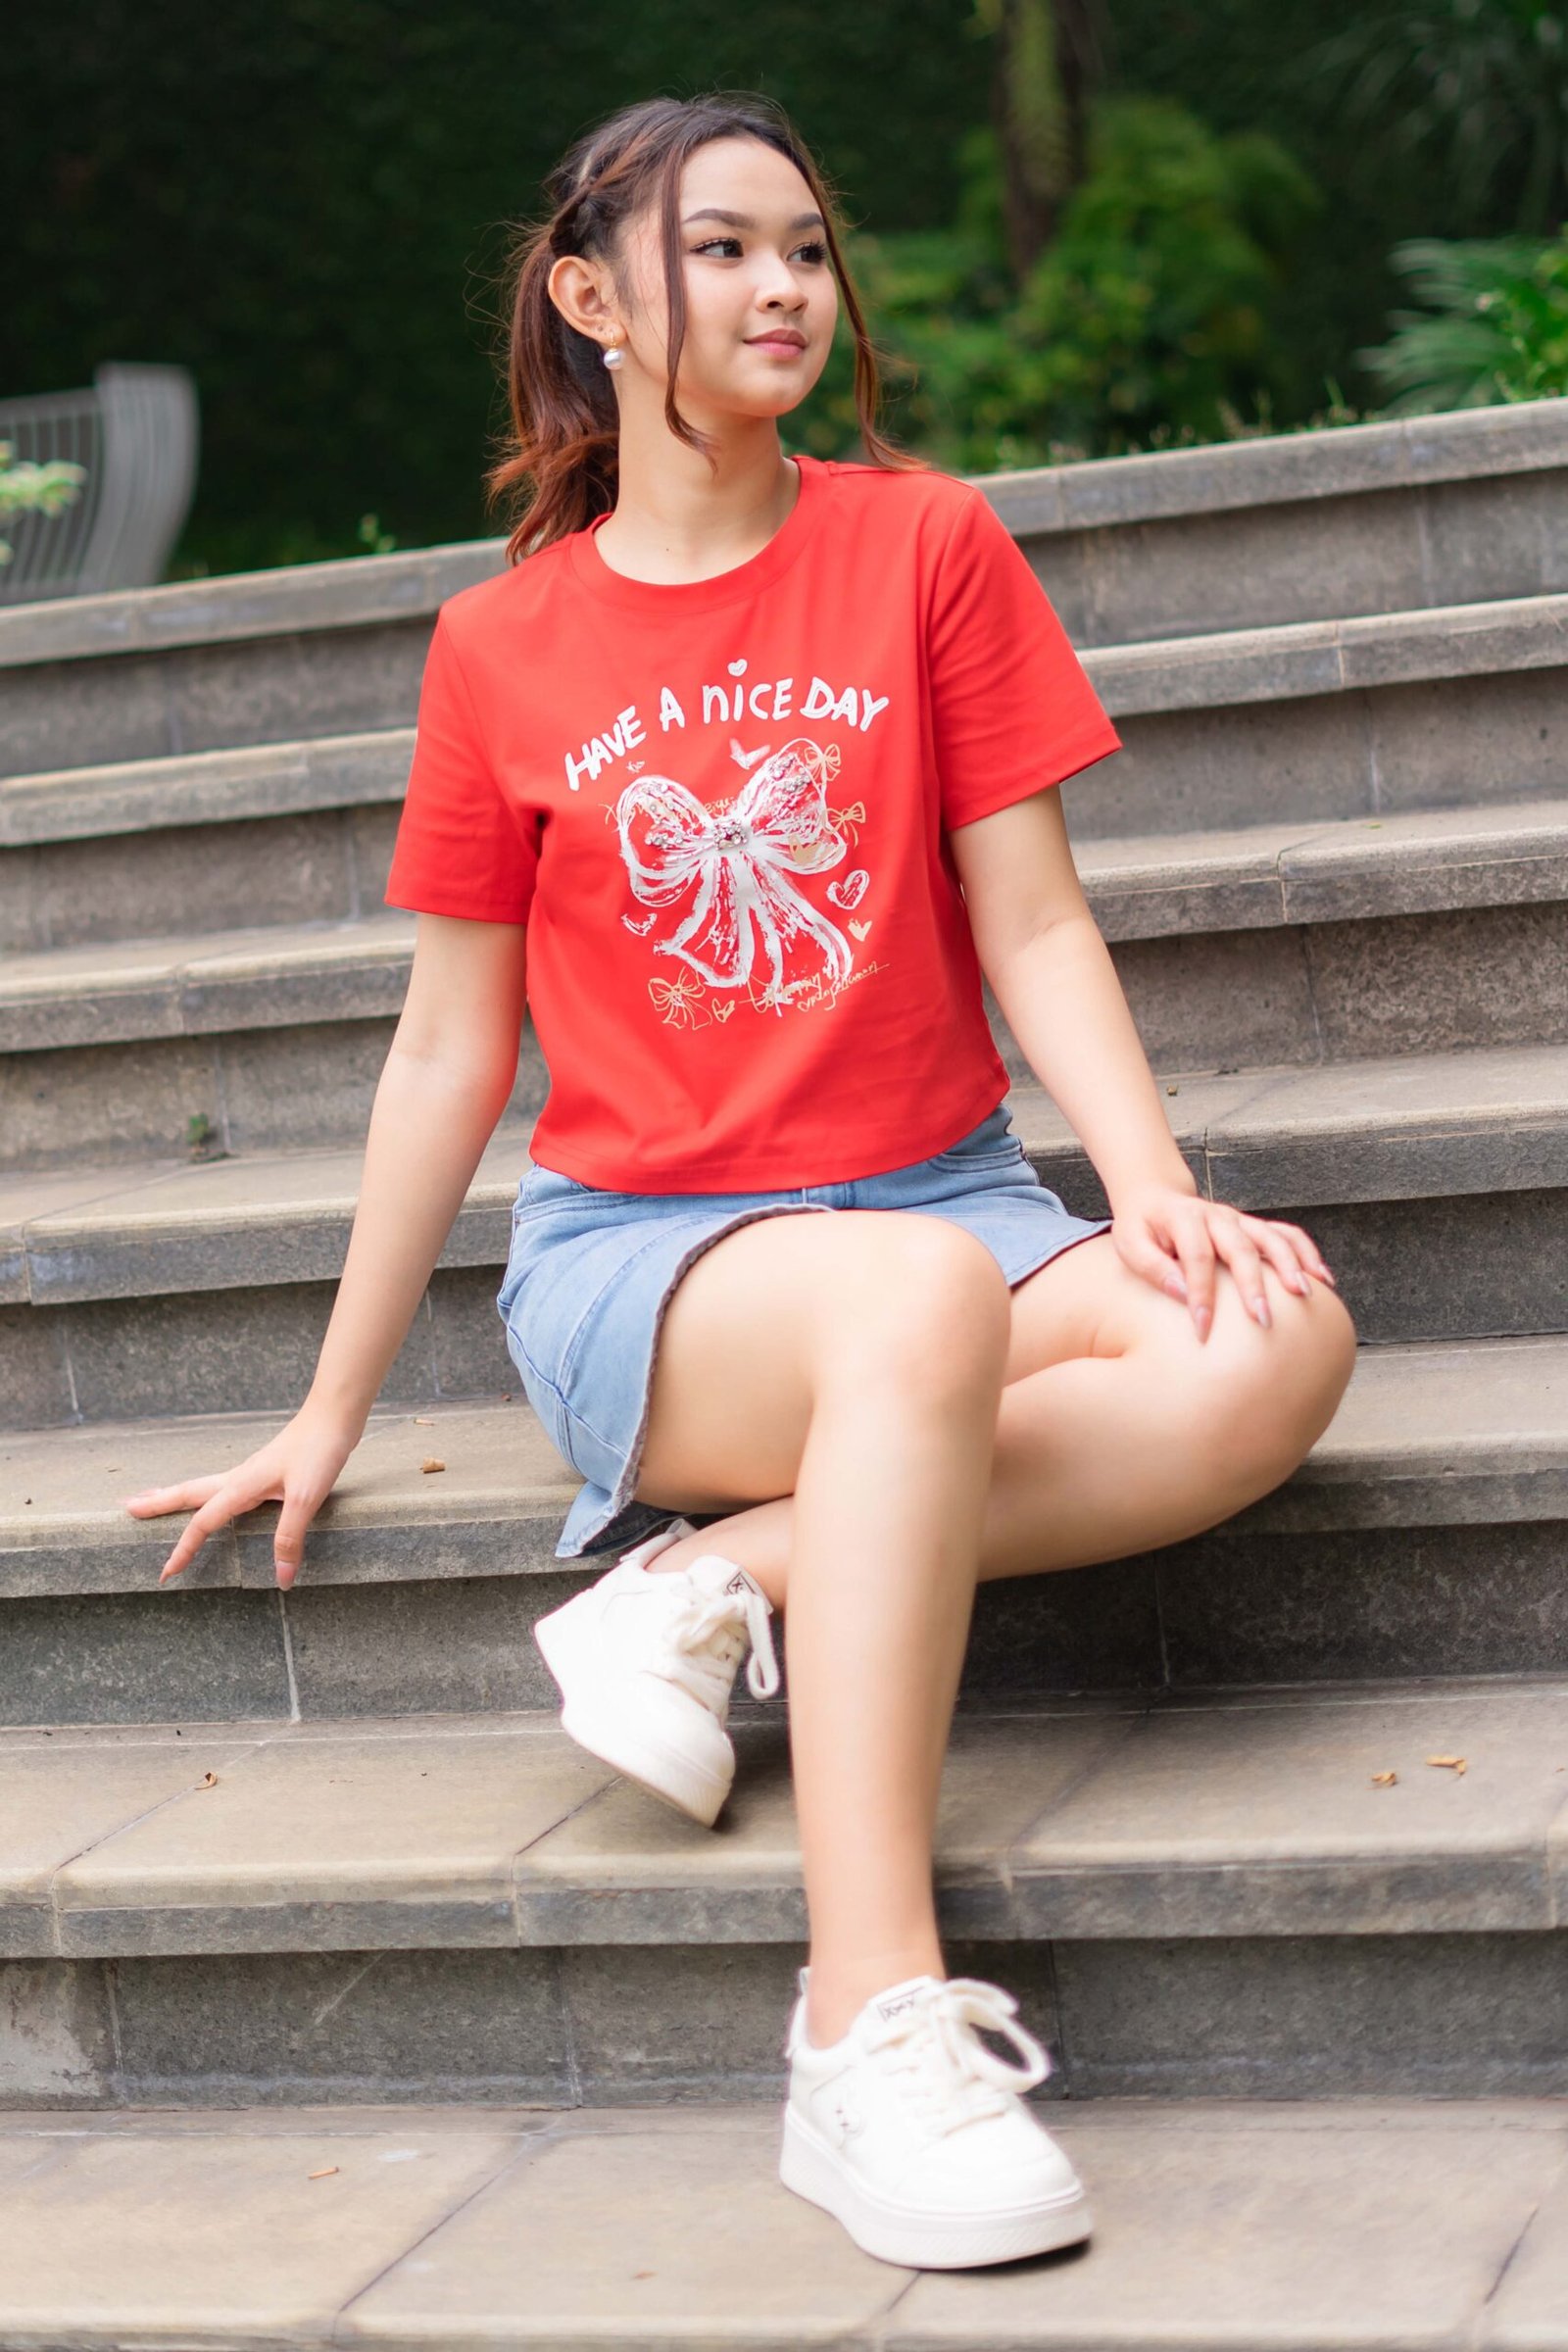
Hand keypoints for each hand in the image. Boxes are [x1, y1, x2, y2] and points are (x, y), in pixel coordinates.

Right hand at [120, 1404, 359, 1588]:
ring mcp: (250, 1473)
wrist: (334, 1416)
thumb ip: (289, 1538)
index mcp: (241, 1486)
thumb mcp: (305, 1499)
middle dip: (157, 1502)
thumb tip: (281, 1580)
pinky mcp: (264, 1471)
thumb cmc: (318, 1452)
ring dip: (177, 1495)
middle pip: (188, 1493)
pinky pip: (224, 1487)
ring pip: (203, 1488)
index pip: (202, 1523)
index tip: (166, 1573)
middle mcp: (239, 1478)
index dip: (184, 1550)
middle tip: (127, 1508)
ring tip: (153, 1498)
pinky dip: (206, 1494)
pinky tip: (213, 1497)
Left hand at [1109, 1181, 1336, 1343]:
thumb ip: (1151, 1266)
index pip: (1196, 1257)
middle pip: (1240, 1248)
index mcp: (1183, 1218)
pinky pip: (1286, 1235)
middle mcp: (1216, 1216)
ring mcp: (1239, 1220)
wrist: (1156, 1198)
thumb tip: (1181, 1292)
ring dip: (1290, 1265)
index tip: (1203, 1330)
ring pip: (1271, 1238)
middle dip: (1253, 1285)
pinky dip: (1307, 1253)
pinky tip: (1323, 1279)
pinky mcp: (1252, 1227)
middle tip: (1262, 1319)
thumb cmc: (1141, 1228)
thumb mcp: (1128, 1243)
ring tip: (1303, 1295)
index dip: (1201, 1294)